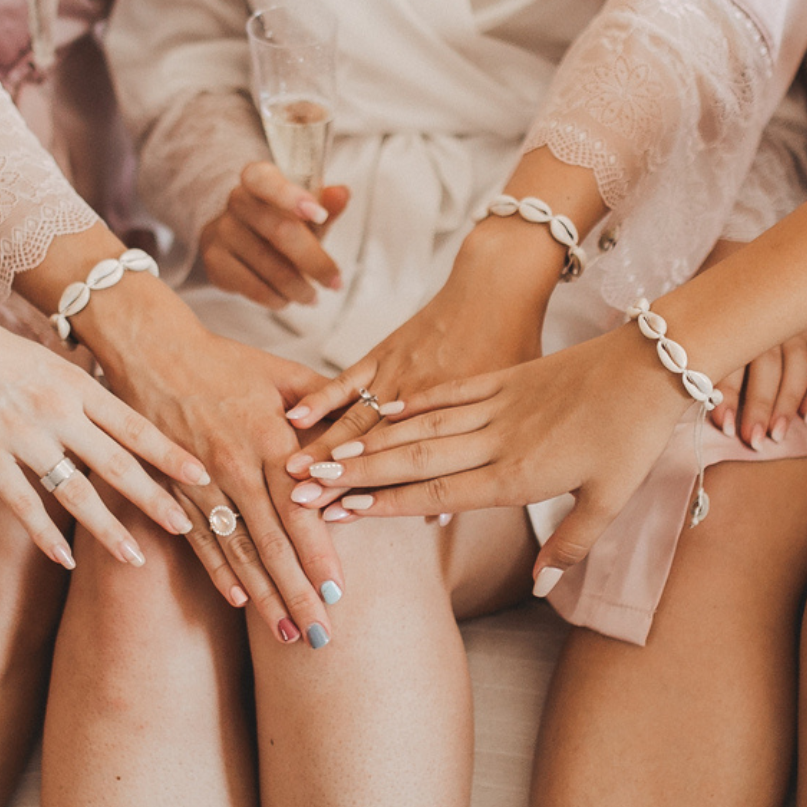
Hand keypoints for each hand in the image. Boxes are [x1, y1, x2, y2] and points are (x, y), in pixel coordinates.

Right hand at [0, 305, 208, 570]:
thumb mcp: (50, 360)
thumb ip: (84, 392)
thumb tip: (121, 420)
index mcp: (76, 384)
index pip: (135, 426)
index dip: (171, 454)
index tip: (204, 477)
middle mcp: (56, 411)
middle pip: (117, 463)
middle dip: (155, 498)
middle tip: (186, 527)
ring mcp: (21, 435)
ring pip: (76, 492)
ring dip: (109, 529)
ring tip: (136, 558)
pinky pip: (24, 503)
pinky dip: (46, 535)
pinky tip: (67, 559)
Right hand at [102, 318, 344, 647]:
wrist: (151, 351)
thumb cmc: (225, 362)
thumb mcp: (282, 374)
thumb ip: (327, 406)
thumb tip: (374, 426)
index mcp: (268, 440)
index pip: (299, 509)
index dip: (318, 554)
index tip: (339, 594)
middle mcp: (234, 468)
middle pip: (272, 543)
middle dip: (298, 594)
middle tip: (323, 637)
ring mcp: (200, 484)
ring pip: (237, 550)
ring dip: (264, 597)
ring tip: (288, 635)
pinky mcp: (172, 491)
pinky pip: (198, 540)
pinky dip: (219, 572)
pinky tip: (239, 602)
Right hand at [198, 162, 350, 308]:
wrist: (238, 242)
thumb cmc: (280, 222)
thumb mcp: (306, 212)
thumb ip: (326, 204)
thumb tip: (342, 194)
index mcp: (258, 178)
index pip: (267, 180)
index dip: (292, 196)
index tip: (320, 215)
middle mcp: (236, 200)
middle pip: (279, 230)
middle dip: (314, 261)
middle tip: (334, 282)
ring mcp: (222, 230)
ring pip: (269, 266)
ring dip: (298, 288)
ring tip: (312, 297)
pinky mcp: (214, 260)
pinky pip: (252, 286)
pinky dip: (276, 298)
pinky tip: (286, 299)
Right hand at [280, 257, 544, 512]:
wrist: (498, 288)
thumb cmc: (513, 349)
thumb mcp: (513, 411)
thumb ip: (479, 464)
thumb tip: (444, 515)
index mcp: (466, 424)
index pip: (415, 469)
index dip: (377, 495)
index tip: (341, 518)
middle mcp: (428, 404)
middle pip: (378, 449)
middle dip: (338, 479)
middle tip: (302, 503)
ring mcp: (403, 376)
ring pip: (360, 418)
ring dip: (324, 446)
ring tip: (293, 472)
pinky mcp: (386, 353)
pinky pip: (351, 379)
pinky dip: (322, 397)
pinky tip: (295, 416)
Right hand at [317, 323, 695, 588]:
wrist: (653, 365)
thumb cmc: (635, 437)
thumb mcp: (610, 500)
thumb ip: (569, 545)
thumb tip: (539, 586)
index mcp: (519, 474)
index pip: (435, 492)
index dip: (382, 504)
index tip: (337, 513)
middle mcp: (496, 439)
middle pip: (411, 459)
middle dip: (353, 474)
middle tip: (302, 485)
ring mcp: (495, 404)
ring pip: (419, 425)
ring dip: (368, 440)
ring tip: (322, 453)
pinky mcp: (502, 378)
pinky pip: (445, 393)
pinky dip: (409, 404)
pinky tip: (378, 412)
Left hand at [707, 327, 806, 449]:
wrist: (752, 313)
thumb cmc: (722, 350)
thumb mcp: (712, 356)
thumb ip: (711, 378)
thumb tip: (713, 417)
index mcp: (735, 330)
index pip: (733, 361)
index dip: (728, 396)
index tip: (726, 427)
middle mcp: (768, 328)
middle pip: (767, 364)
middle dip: (760, 405)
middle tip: (754, 439)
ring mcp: (795, 331)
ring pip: (797, 363)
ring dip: (788, 401)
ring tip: (777, 434)